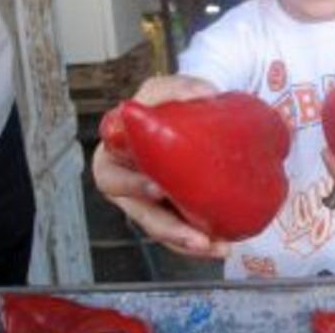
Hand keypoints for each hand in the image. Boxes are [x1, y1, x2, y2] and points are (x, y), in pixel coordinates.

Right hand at [92, 75, 230, 257]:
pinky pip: (176, 232)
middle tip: (196, 238)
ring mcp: (146, 198)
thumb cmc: (169, 101)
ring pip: (159, 228)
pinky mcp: (167, 208)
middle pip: (139, 212)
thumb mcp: (171, 88)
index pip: (115, 173)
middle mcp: (126, 180)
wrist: (188, 114)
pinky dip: (196, 242)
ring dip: (186, 242)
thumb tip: (205, 95)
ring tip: (215, 247)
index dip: (133, 183)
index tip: (157, 187)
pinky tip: (220, 247)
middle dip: (167, 227)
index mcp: (116, 150)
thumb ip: (184, 87)